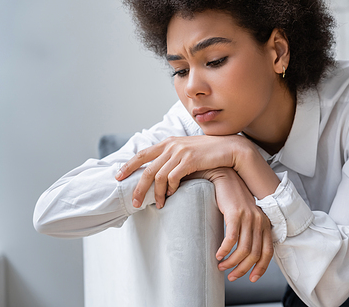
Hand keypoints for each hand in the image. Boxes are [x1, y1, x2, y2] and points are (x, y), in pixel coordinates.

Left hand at [115, 135, 246, 208]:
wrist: (230, 148)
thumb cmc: (209, 152)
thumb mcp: (187, 150)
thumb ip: (173, 157)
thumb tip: (160, 173)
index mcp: (168, 142)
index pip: (142, 154)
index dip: (128, 166)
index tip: (118, 177)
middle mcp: (172, 145)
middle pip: (147, 169)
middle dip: (138, 188)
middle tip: (134, 203)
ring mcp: (180, 152)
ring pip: (158, 176)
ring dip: (157, 194)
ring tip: (158, 205)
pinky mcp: (190, 159)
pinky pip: (173, 178)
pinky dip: (170, 189)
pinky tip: (172, 195)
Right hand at [195, 168, 273, 282]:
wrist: (225, 177)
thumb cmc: (233, 198)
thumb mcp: (246, 215)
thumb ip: (249, 230)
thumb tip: (244, 252)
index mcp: (265, 223)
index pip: (268, 251)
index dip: (261, 268)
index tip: (252, 279)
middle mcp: (260, 221)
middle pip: (255, 254)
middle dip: (243, 269)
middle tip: (232, 276)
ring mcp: (249, 217)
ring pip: (244, 249)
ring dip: (232, 262)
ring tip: (222, 266)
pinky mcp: (236, 214)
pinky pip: (231, 239)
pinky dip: (224, 251)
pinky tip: (218, 255)